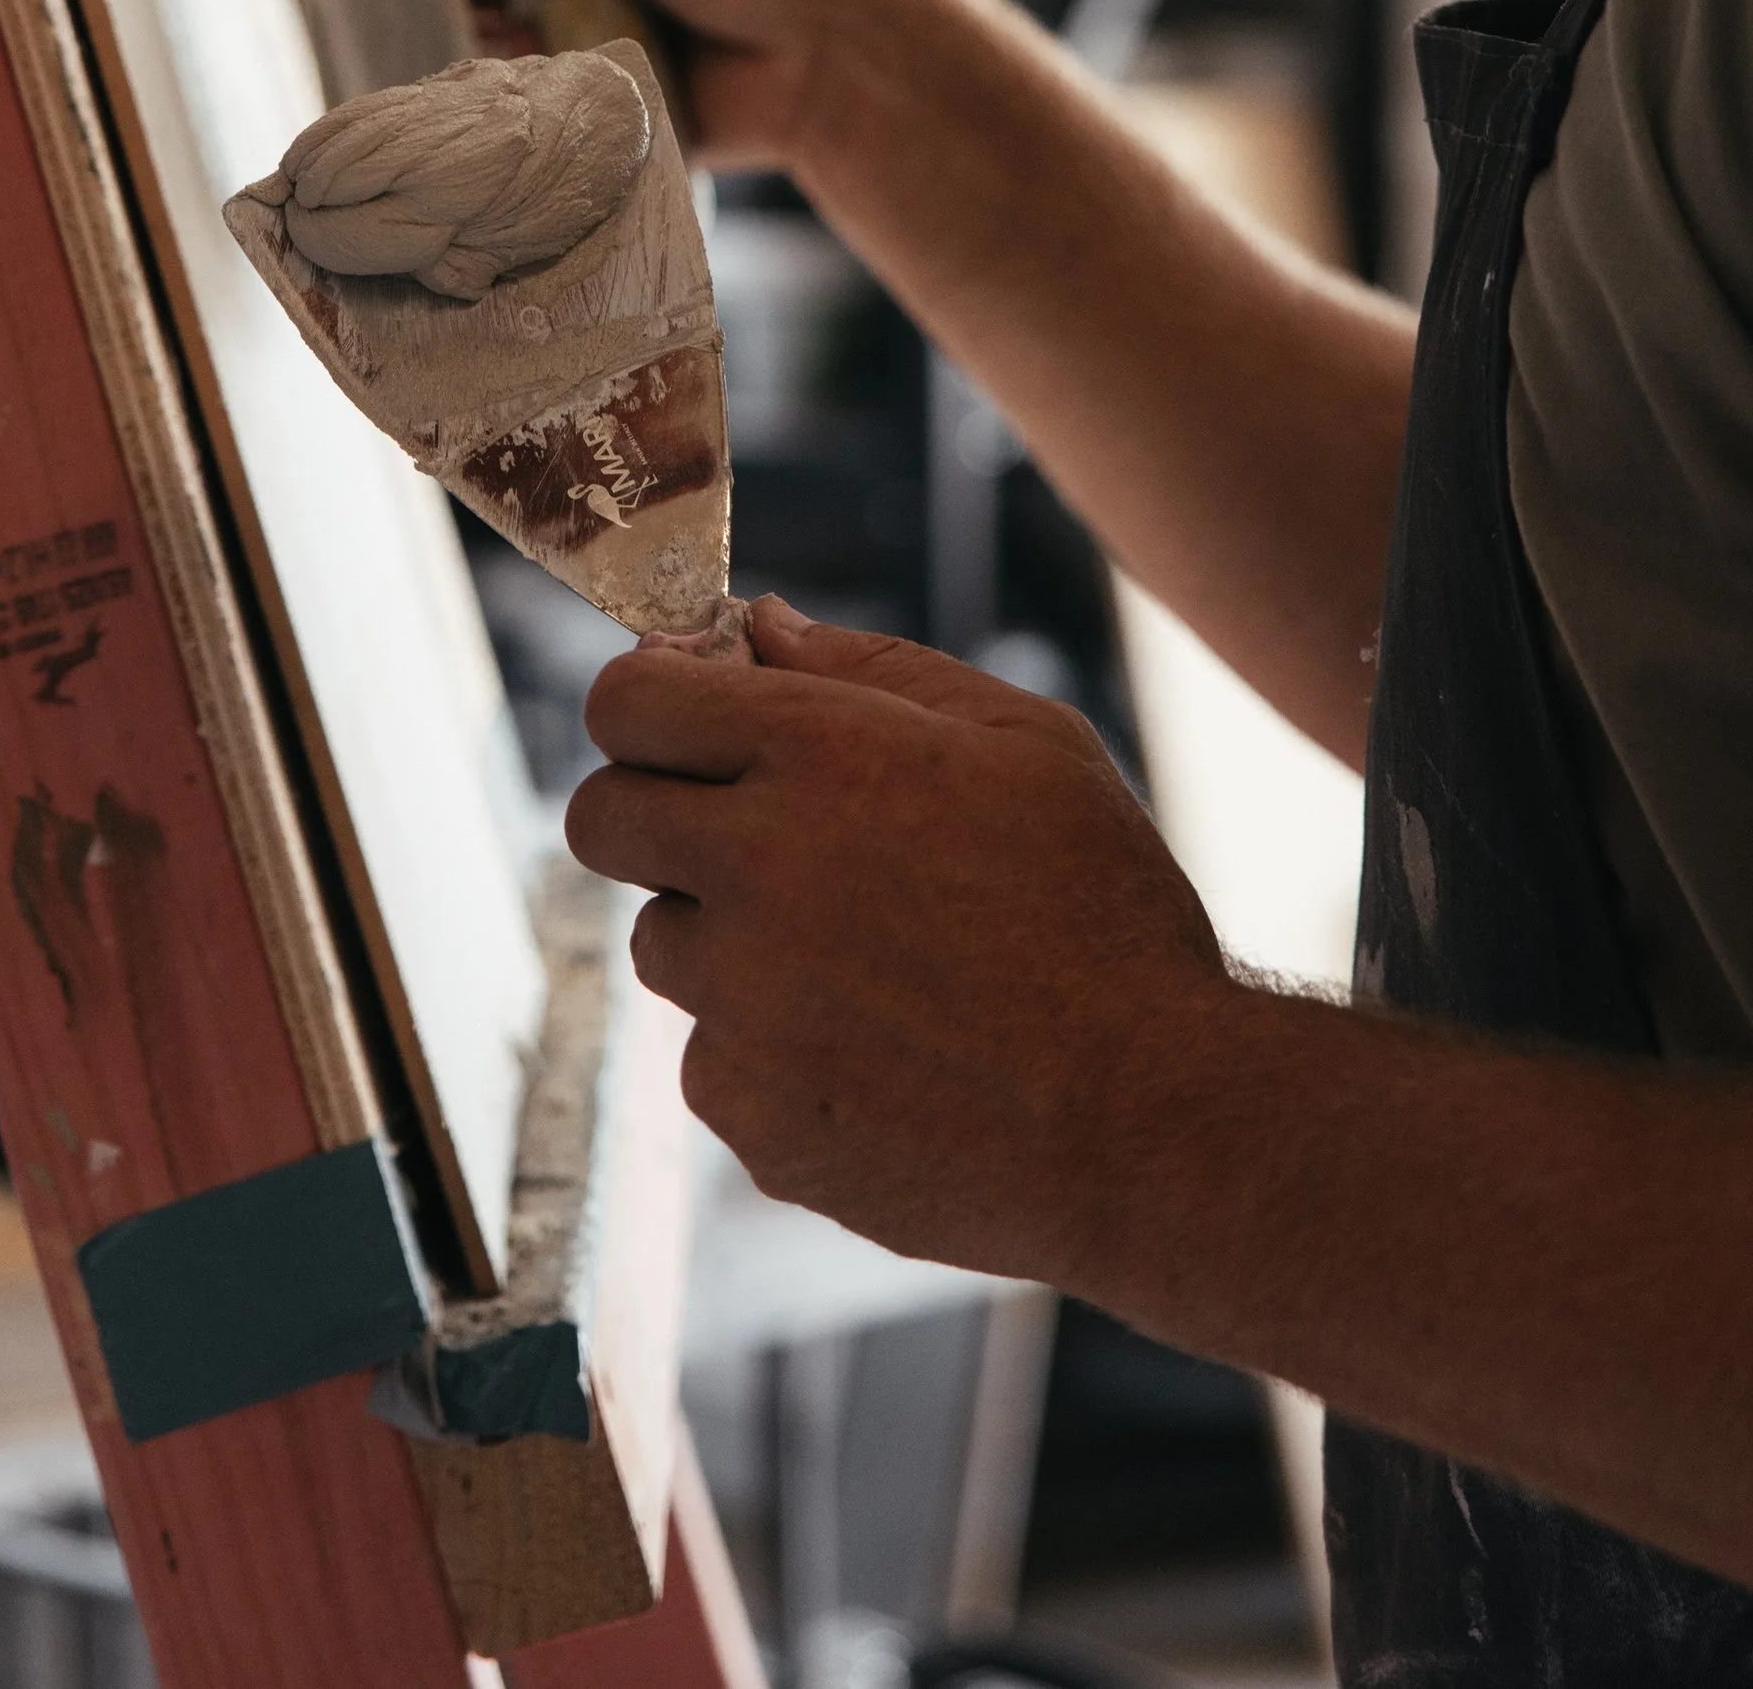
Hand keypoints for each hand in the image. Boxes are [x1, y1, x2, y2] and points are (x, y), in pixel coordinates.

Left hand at [566, 595, 1229, 1285]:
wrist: (1151, 1124)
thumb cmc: (1103, 914)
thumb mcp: (1026, 742)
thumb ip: (874, 667)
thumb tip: (758, 627)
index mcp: (817, 755)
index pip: (627, 701)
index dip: (647, 703)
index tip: (683, 723)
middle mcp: (754, 869)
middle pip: (601, 817)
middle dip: (652, 810)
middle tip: (743, 836)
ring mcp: (741, 1002)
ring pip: (664, 942)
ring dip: (725, 939)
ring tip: (862, 962)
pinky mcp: (748, 1112)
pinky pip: (713, 1057)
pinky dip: (770, 1050)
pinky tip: (880, 1053)